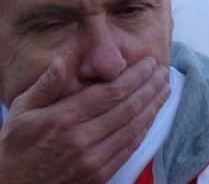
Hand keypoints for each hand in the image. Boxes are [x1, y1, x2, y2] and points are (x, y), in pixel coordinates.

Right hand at [0, 56, 169, 183]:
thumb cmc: (17, 146)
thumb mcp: (22, 111)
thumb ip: (45, 86)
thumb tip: (61, 61)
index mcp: (65, 118)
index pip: (111, 92)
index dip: (135, 76)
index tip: (149, 63)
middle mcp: (82, 138)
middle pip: (128, 106)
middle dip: (150, 86)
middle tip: (163, 71)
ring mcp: (92, 159)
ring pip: (133, 126)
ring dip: (153, 105)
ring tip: (165, 88)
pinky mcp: (99, 174)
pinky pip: (129, 147)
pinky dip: (145, 128)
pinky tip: (153, 114)